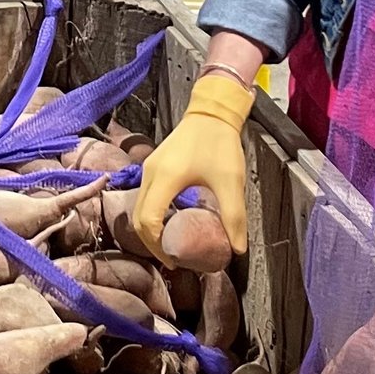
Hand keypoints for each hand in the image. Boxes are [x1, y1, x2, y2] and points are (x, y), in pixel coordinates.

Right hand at [136, 74, 252, 260]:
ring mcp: (149, 168)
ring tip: (171, 244)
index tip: (174, 261)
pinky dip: (152, 215)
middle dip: (151, 242)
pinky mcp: (153, 166)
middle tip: (172, 258)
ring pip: (138, 207)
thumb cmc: (219, 144)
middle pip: (137, 218)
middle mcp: (150, 174)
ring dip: (150, 229)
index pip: (147, 221)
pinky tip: (171, 222)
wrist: (211, 112)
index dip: (157, 246)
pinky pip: (145, 197)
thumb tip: (237, 249)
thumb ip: (234, 216)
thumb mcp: (230, 182)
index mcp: (165, 178)